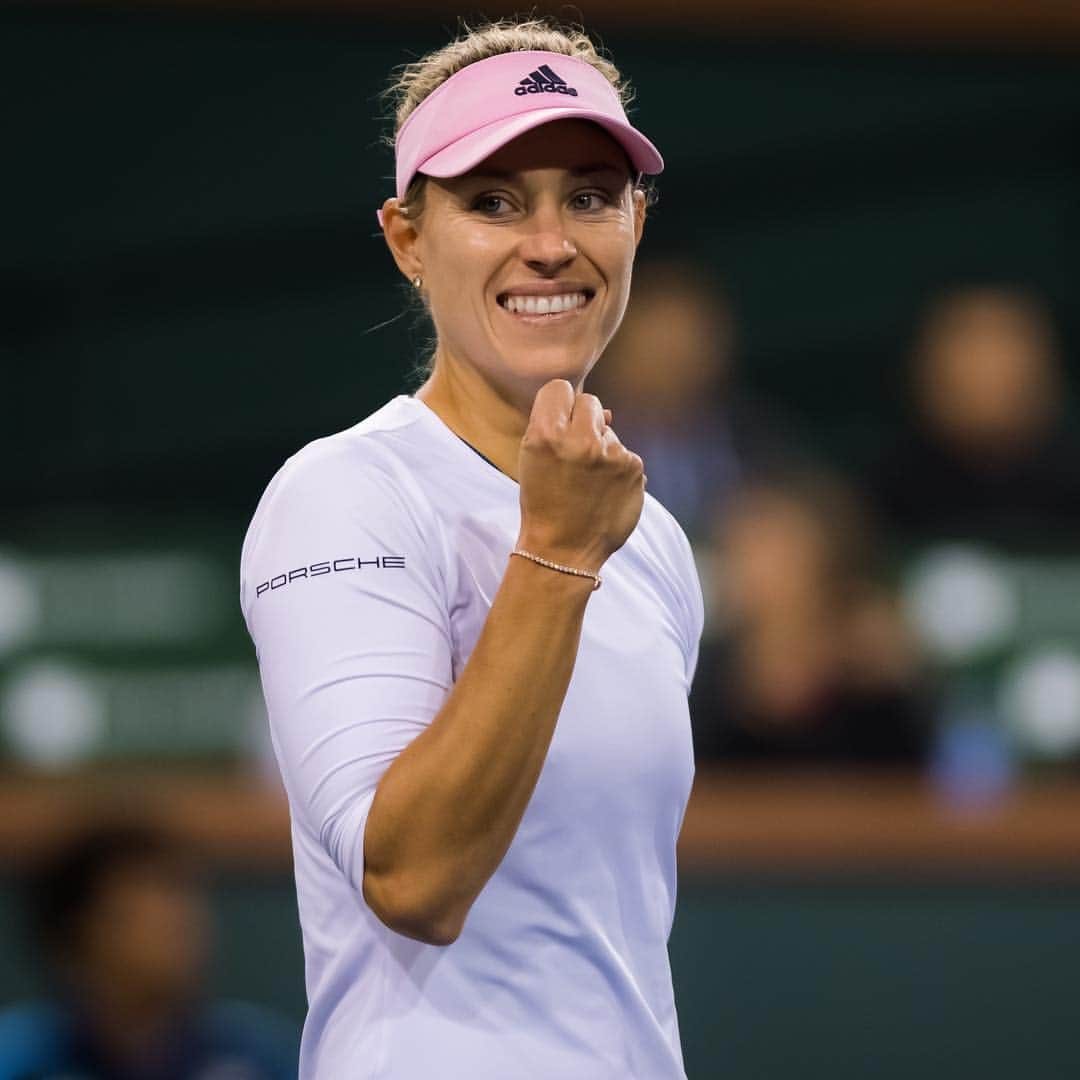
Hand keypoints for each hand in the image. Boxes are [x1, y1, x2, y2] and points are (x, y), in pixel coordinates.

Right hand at [516, 380, 645, 572]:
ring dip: (602, 450)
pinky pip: (625, 454)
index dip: (559, 406)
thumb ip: (558, 425)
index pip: (559, 388)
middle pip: (589, 402)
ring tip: (588, 483)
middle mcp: (580, 439)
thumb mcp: (533, 459)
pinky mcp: (633, 468)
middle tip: (575, 456)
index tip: (558, 425)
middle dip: (584, 423)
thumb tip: (606, 411)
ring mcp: (611, 453)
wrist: (563, 551)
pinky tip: (604, 492)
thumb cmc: (543, 502)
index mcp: (546, 434)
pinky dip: (618, 470)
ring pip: (609, 431)